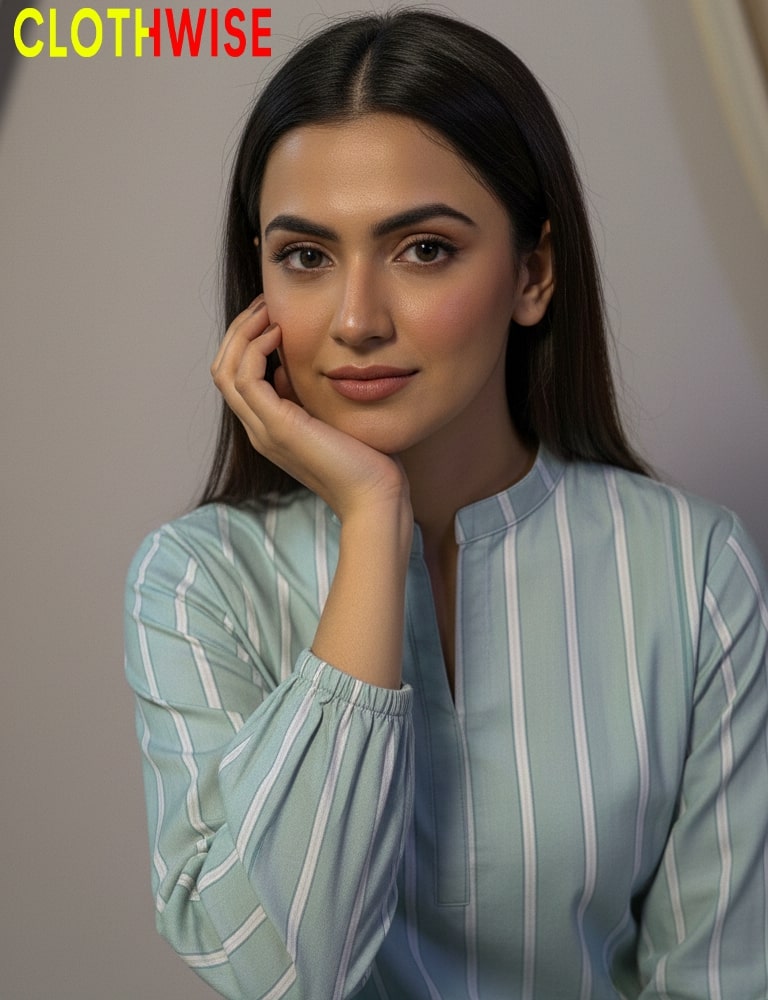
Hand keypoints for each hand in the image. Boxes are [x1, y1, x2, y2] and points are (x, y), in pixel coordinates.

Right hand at [211, 298, 410, 521]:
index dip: (246, 340)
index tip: (271, 314)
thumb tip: (287, 367)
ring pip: (225, 370)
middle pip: (222, 369)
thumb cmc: (366, 460)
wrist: (375, 496)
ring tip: (268, 310)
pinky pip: (246, 378)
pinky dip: (255, 348)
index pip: (235, 376)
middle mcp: (258, 429)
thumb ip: (306, 395)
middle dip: (239, 330)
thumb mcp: (330, 417)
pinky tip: (279, 332)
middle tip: (264, 303)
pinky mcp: (278, 428)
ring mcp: (264, 430)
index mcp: (269, 427)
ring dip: (242, 333)